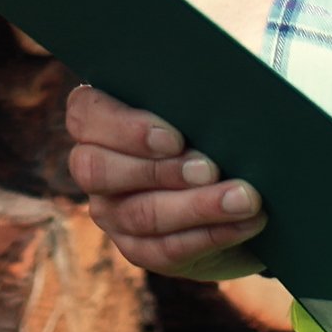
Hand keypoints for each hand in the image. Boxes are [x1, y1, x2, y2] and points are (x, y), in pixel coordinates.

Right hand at [66, 81, 265, 278]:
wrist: (236, 182)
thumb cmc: (216, 125)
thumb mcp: (208, 100)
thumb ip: (201, 87)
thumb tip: (225, 81)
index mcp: (101, 117)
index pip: (85, 115)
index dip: (125, 128)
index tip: (175, 137)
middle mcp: (95, 166)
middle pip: (97, 170)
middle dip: (159, 170)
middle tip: (211, 168)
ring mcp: (112, 212)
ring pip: (141, 214)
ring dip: (197, 206)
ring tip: (245, 198)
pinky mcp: (139, 248)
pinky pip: (166, 249)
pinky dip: (211, 235)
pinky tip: (247, 222)